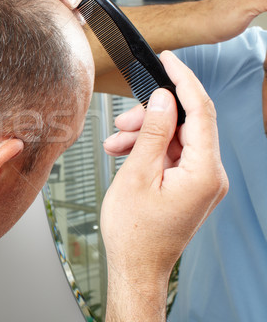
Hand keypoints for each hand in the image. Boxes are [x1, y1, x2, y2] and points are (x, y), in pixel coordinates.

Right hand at [101, 51, 227, 320]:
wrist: (136, 266)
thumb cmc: (134, 232)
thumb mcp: (137, 175)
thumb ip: (153, 132)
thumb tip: (162, 99)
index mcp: (204, 172)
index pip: (201, 111)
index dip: (183, 81)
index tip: (168, 61)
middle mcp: (211, 175)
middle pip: (187, 124)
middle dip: (152, 115)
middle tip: (123, 118)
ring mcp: (202, 181)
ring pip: (176, 138)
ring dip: (146, 133)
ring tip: (116, 141)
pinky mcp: (191, 186)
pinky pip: (172, 155)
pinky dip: (149, 149)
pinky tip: (125, 152)